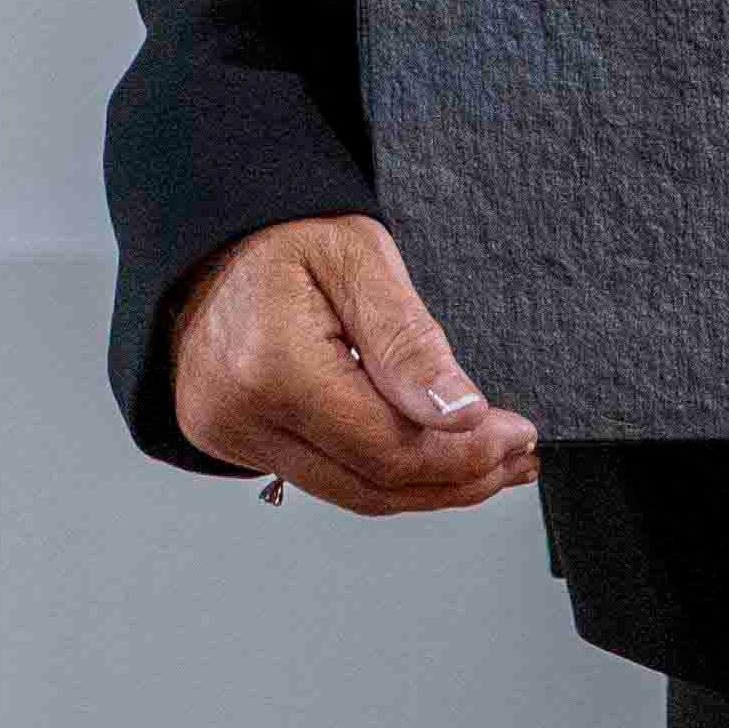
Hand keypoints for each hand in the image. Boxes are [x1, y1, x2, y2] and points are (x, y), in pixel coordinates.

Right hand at [165, 212, 539, 511]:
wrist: (210, 236)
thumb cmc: (285, 234)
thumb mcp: (362, 260)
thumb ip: (410, 342)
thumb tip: (460, 416)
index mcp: (272, 366)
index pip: (388, 448)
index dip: (465, 456)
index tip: (517, 437)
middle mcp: (239, 414)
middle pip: (373, 484)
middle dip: (457, 479)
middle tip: (514, 457)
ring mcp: (227, 434)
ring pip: (352, 493)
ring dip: (426, 485)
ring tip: (483, 463)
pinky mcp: (228, 441)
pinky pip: (323, 477)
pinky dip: (381, 472)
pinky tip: (424, 452)